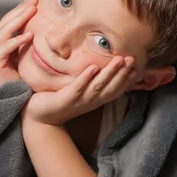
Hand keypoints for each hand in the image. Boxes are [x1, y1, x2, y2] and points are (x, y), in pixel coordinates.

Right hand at [0, 0, 36, 88]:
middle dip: (21, 10)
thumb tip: (36, 18)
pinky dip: (17, 41)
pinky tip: (29, 35)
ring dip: (19, 20)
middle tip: (35, 1)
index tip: (34, 0)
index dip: (20, 9)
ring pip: (5, 32)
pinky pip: (5, 48)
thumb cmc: (22, 75)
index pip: (8, 20)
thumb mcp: (23, 51)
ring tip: (33, 11)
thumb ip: (24, 37)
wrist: (17, 97)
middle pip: (5, 22)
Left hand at [22, 56, 136, 125]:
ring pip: (97, 86)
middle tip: (132, 59)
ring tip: (119, 59)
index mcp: (95, 99)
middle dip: (122, 73)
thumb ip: (90, 81)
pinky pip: (77, 88)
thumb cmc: (60, 100)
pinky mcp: (65, 100)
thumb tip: (100, 66)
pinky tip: (93, 67)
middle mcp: (90, 101)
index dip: (127, 79)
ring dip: (109, 73)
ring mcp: (79, 101)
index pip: (115, 89)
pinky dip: (85, 78)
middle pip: (110, 87)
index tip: (137, 67)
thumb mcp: (79, 91)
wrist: (39, 117)